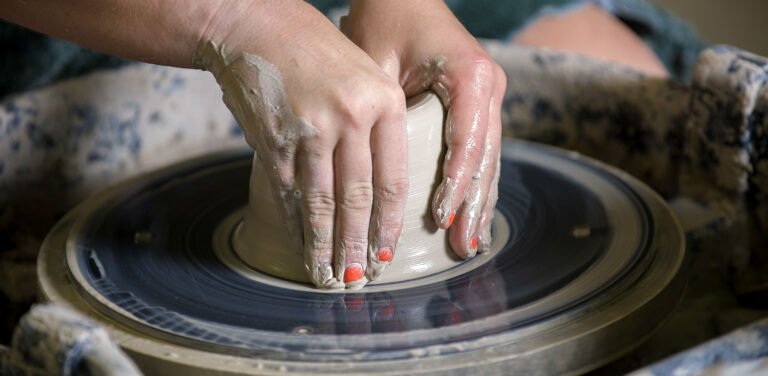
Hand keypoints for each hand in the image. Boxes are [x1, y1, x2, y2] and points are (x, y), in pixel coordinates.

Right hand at [196, 1, 407, 288]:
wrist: (256, 24)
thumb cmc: (316, 51)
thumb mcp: (364, 75)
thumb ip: (378, 126)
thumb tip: (377, 192)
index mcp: (385, 101)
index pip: (392, 178)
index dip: (388, 223)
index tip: (388, 251)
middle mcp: (351, 116)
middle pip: (358, 198)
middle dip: (359, 245)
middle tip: (360, 277)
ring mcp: (311, 127)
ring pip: (321, 201)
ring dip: (324, 244)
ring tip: (328, 274)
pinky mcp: (275, 136)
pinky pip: (289, 190)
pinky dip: (295, 221)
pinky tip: (301, 242)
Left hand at [342, 0, 505, 258]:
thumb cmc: (384, 19)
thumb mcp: (377, 63)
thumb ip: (383, 112)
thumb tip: (367, 175)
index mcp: (470, 75)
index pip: (468, 142)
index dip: (455, 185)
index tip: (440, 219)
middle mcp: (489, 86)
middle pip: (486, 158)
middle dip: (473, 205)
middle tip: (462, 247)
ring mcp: (489, 95)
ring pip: (490, 159)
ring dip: (479, 203)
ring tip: (470, 243)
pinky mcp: (479, 103)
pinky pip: (482, 151)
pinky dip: (476, 184)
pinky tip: (472, 214)